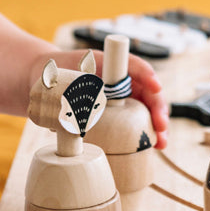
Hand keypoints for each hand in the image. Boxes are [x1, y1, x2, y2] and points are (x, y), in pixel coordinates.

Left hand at [43, 49, 168, 148]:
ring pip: (147, 108)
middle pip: (147, 90)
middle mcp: (121, 79)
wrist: (47, 82)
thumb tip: (79, 112)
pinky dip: (147, 133)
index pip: (134, 65)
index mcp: (110, 64)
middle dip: (158, 108)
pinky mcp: (119, 112)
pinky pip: (137, 120)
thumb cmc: (58, 75)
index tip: (155, 86)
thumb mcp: (65, 78)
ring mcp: (123, 96)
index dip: (147, 75)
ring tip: (161, 143)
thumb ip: (74, 90)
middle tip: (161, 126)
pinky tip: (155, 146)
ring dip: (157, 125)